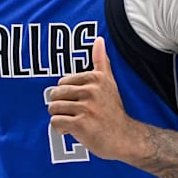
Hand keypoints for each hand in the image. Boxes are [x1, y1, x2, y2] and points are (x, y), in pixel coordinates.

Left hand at [47, 36, 144, 160]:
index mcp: (96, 78)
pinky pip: (56, 122)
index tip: (81, 103)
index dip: (68, 95)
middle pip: (56, 95)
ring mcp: (86, 108)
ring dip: (61, 118)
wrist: (124, 138)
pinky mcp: (81, 124)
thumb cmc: (112, 111)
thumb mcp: (109, 83)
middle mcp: (91, 91)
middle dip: (61, 106)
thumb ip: (101, 61)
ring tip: (75, 122)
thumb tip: (99, 39)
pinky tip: (72, 131)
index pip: (63, 82)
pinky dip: (60, 129)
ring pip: (54, 109)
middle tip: (76, 114)